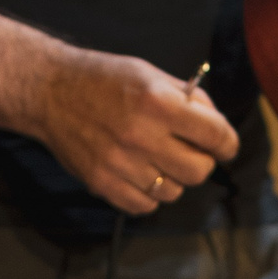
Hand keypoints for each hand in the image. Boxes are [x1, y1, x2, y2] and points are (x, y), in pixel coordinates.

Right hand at [30, 48, 238, 214]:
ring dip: (174, 178)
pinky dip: (149, 193)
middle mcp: (141, 135)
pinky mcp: (102, 183)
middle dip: (202, 161)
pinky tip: (141, 172)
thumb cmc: (104, 78)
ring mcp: (120, 163)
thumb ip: (186, 97)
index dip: (227, 143)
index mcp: (158, 102)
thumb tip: (215, 123)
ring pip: (174, 192)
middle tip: (191, 150)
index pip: (215, 135)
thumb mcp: (149, 73)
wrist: (50, 91)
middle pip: (199, 170)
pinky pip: (145, 205)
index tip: (224, 145)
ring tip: (159, 158)